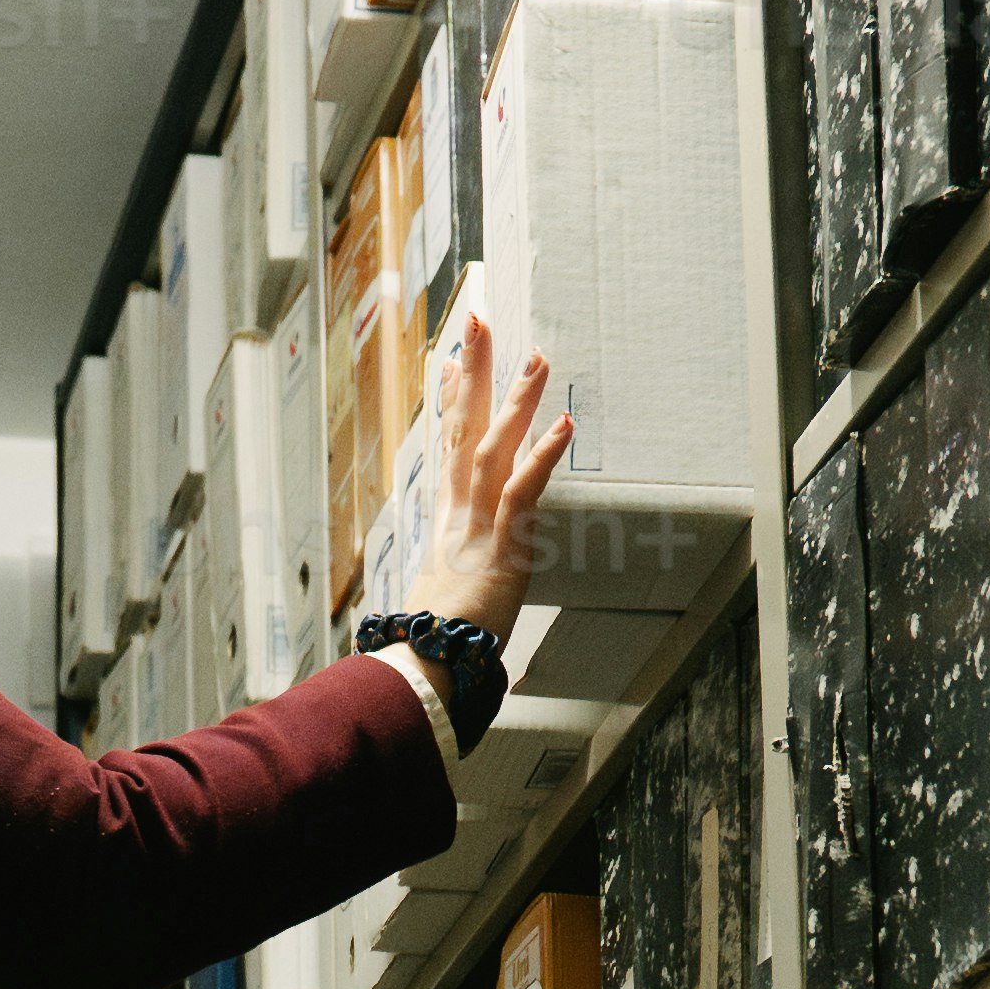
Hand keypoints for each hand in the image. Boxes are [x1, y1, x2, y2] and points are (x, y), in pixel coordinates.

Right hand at [421, 302, 575, 647]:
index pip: (447, 446)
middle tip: (480, 321)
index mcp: (447, 519)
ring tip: (537, 357)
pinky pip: (523, 489)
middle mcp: (459, 511)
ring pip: (494, 445)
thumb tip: (442, 581)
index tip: (450, 362)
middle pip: (464, 426)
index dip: (451, 401)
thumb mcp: (442, 596)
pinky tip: (563, 423)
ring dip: (516, 399)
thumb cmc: (435, 641)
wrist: (426, 667)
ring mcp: (479, 523)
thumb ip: (449, 575)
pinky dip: (542, 455)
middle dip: (473, 373)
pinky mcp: (503, 544)